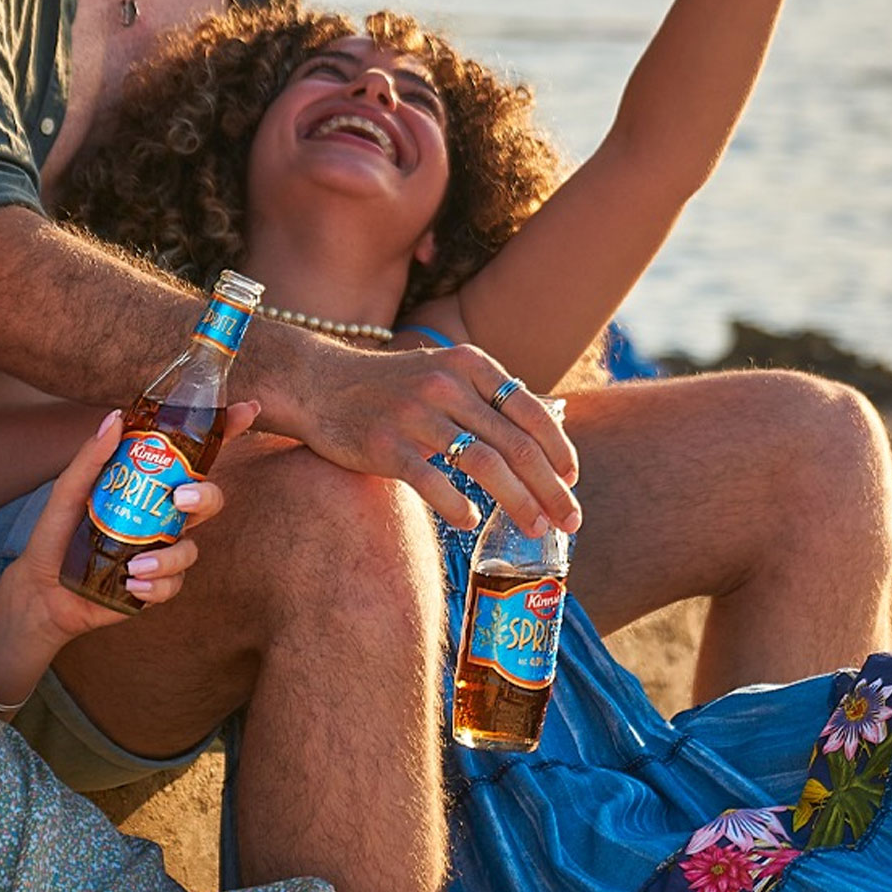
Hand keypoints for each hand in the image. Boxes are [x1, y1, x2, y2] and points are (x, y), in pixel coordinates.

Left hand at [7, 401, 255, 642]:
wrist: (44, 587)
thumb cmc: (58, 531)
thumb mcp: (69, 489)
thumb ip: (92, 456)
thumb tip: (116, 417)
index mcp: (150, 484)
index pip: (194, 454)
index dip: (224, 431)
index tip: (247, 409)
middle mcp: (164, 515)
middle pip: (209, 498)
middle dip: (206, 497)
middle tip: (181, 499)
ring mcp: (163, 550)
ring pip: (192, 549)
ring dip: (169, 557)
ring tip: (135, 564)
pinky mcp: (156, 583)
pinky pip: (173, 584)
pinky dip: (155, 584)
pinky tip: (130, 583)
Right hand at [291, 342, 576, 535]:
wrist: (319, 383)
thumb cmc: (391, 387)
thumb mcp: (443, 373)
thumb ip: (487, 397)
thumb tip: (547, 430)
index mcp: (468, 363)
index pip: (530, 410)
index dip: (558, 450)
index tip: (572, 481)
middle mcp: (446, 384)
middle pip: (515, 444)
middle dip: (550, 489)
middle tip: (569, 522)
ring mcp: (414, 413)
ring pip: (483, 464)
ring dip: (518, 502)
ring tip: (535, 528)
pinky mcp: (384, 444)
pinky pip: (432, 481)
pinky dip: (458, 505)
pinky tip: (471, 522)